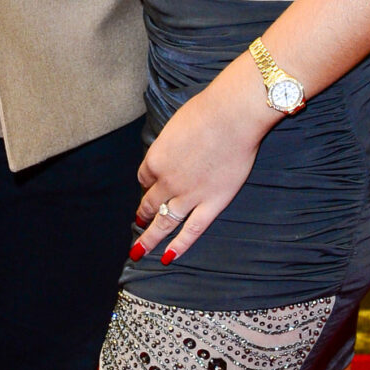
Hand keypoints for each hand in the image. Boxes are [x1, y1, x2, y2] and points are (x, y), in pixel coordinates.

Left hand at [131, 57, 272, 264]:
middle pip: (149, 203)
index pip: (144, 177)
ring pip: (165, 223)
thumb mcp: (176, 124)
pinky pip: (191, 230)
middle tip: (137, 224)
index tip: (149, 187)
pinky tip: (168, 257)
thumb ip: (171, 143)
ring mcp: (189, 196)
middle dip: (142, 215)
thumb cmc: (206, 112)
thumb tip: (175, 147)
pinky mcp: (212, 203)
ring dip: (150, 239)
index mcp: (156, 159)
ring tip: (139, 251)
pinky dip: (179, 245)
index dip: (147, 183)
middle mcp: (167, 182)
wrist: (231, 116)